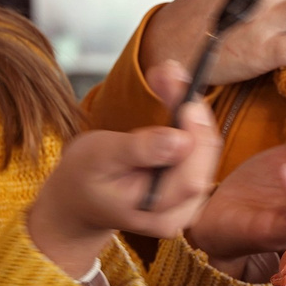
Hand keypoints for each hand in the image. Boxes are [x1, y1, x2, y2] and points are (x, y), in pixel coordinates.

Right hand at [29, 63, 224, 278]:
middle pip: (204, 158)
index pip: (191, 174)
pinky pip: (200, 149)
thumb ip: (139, 150)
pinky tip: (175, 99)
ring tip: (167, 77)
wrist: (80, 199)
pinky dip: (189, 120)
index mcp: (157, 214)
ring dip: (191, 111)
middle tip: (170, 71)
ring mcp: (188, 203)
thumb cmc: (84, 177)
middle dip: (192, 110)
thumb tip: (181, 140)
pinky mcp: (189, 188)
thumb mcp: (100, 158)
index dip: (193, 131)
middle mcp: (180, 214)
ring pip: (206, 149)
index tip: (184, 93)